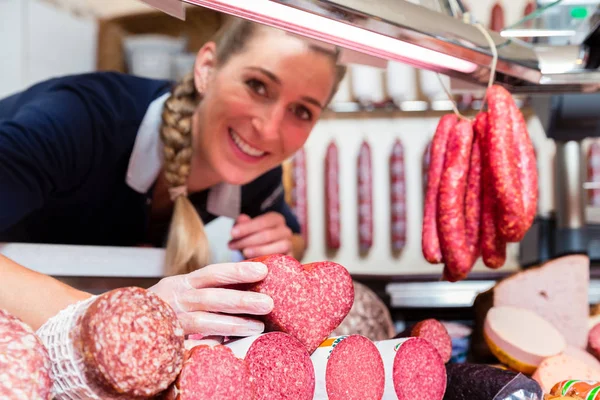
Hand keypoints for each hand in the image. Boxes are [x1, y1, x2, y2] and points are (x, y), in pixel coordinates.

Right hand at [148, 262, 272, 336]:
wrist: (119, 326)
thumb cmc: (162, 309)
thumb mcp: (183, 294)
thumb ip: (209, 293)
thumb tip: (248, 293)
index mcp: (181, 284)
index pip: (211, 273)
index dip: (236, 271)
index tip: (262, 269)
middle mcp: (173, 299)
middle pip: (210, 297)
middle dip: (241, 299)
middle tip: (268, 303)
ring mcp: (167, 321)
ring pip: (201, 322)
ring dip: (231, 324)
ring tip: (257, 326)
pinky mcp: (162, 341)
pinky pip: (186, 346)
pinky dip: (207, 346)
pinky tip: (225, 348)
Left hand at [229, 213, 292, 257]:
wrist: (272, 253)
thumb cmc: (257, 239)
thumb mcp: (249, 230)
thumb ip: (245, 224)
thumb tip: (241, 218)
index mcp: (276, 219)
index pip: (263, 221)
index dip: (247, 227)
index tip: (232, 233)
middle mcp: (285, 231)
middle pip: (267, 235)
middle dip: (247, 240)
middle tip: (232, 245)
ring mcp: (289, 246)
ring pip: (277, 247)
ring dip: (258, 251)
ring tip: (244, 253)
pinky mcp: (290, 259)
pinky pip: (282, 261)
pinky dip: (268, 262)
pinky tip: (255, 263)